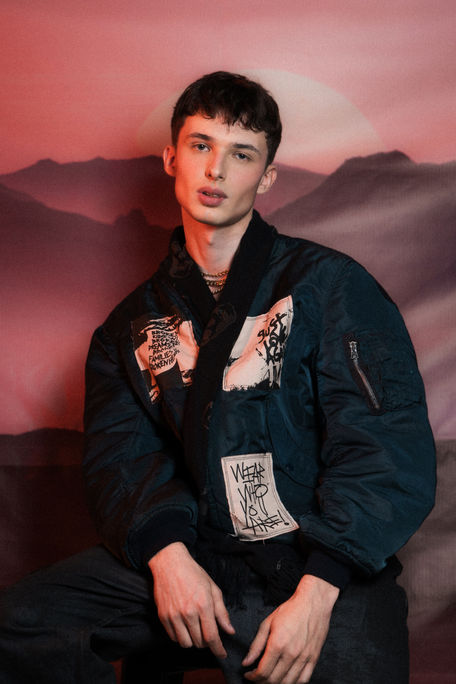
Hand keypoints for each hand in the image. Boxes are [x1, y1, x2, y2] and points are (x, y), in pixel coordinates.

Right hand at [148, 542, 234, 658]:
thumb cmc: (193, 573)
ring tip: (195, 630)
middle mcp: (188, 612)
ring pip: (186, 644)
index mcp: (203, 604)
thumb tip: (229, 630)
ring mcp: (174, 615)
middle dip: (207, 642)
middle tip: (207, 633)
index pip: (212, 637)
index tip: (222, 654)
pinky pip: (173, 638)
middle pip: (199, 643)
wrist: (170, 563)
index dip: (218, 649)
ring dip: (193, 642)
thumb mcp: (213, 588)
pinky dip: (181, 637)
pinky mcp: (163, 616)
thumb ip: (222, 612)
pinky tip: (184, 627)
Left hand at [242, 574, 338, 683]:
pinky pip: (303, 680)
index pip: (263, 671)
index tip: (248, 675)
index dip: (253, 677)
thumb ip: (256, 644)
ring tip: (268, 679)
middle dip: (261, 683)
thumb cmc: (290, 610)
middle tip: (256, 678)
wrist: (313, 603)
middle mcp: (292, 653)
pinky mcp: (314, 658)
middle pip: (274, 680)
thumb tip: (246, 661)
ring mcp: (304, 658)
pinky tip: (286, 679)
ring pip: (288, 683)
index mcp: (278, 644)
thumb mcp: (268, 623)